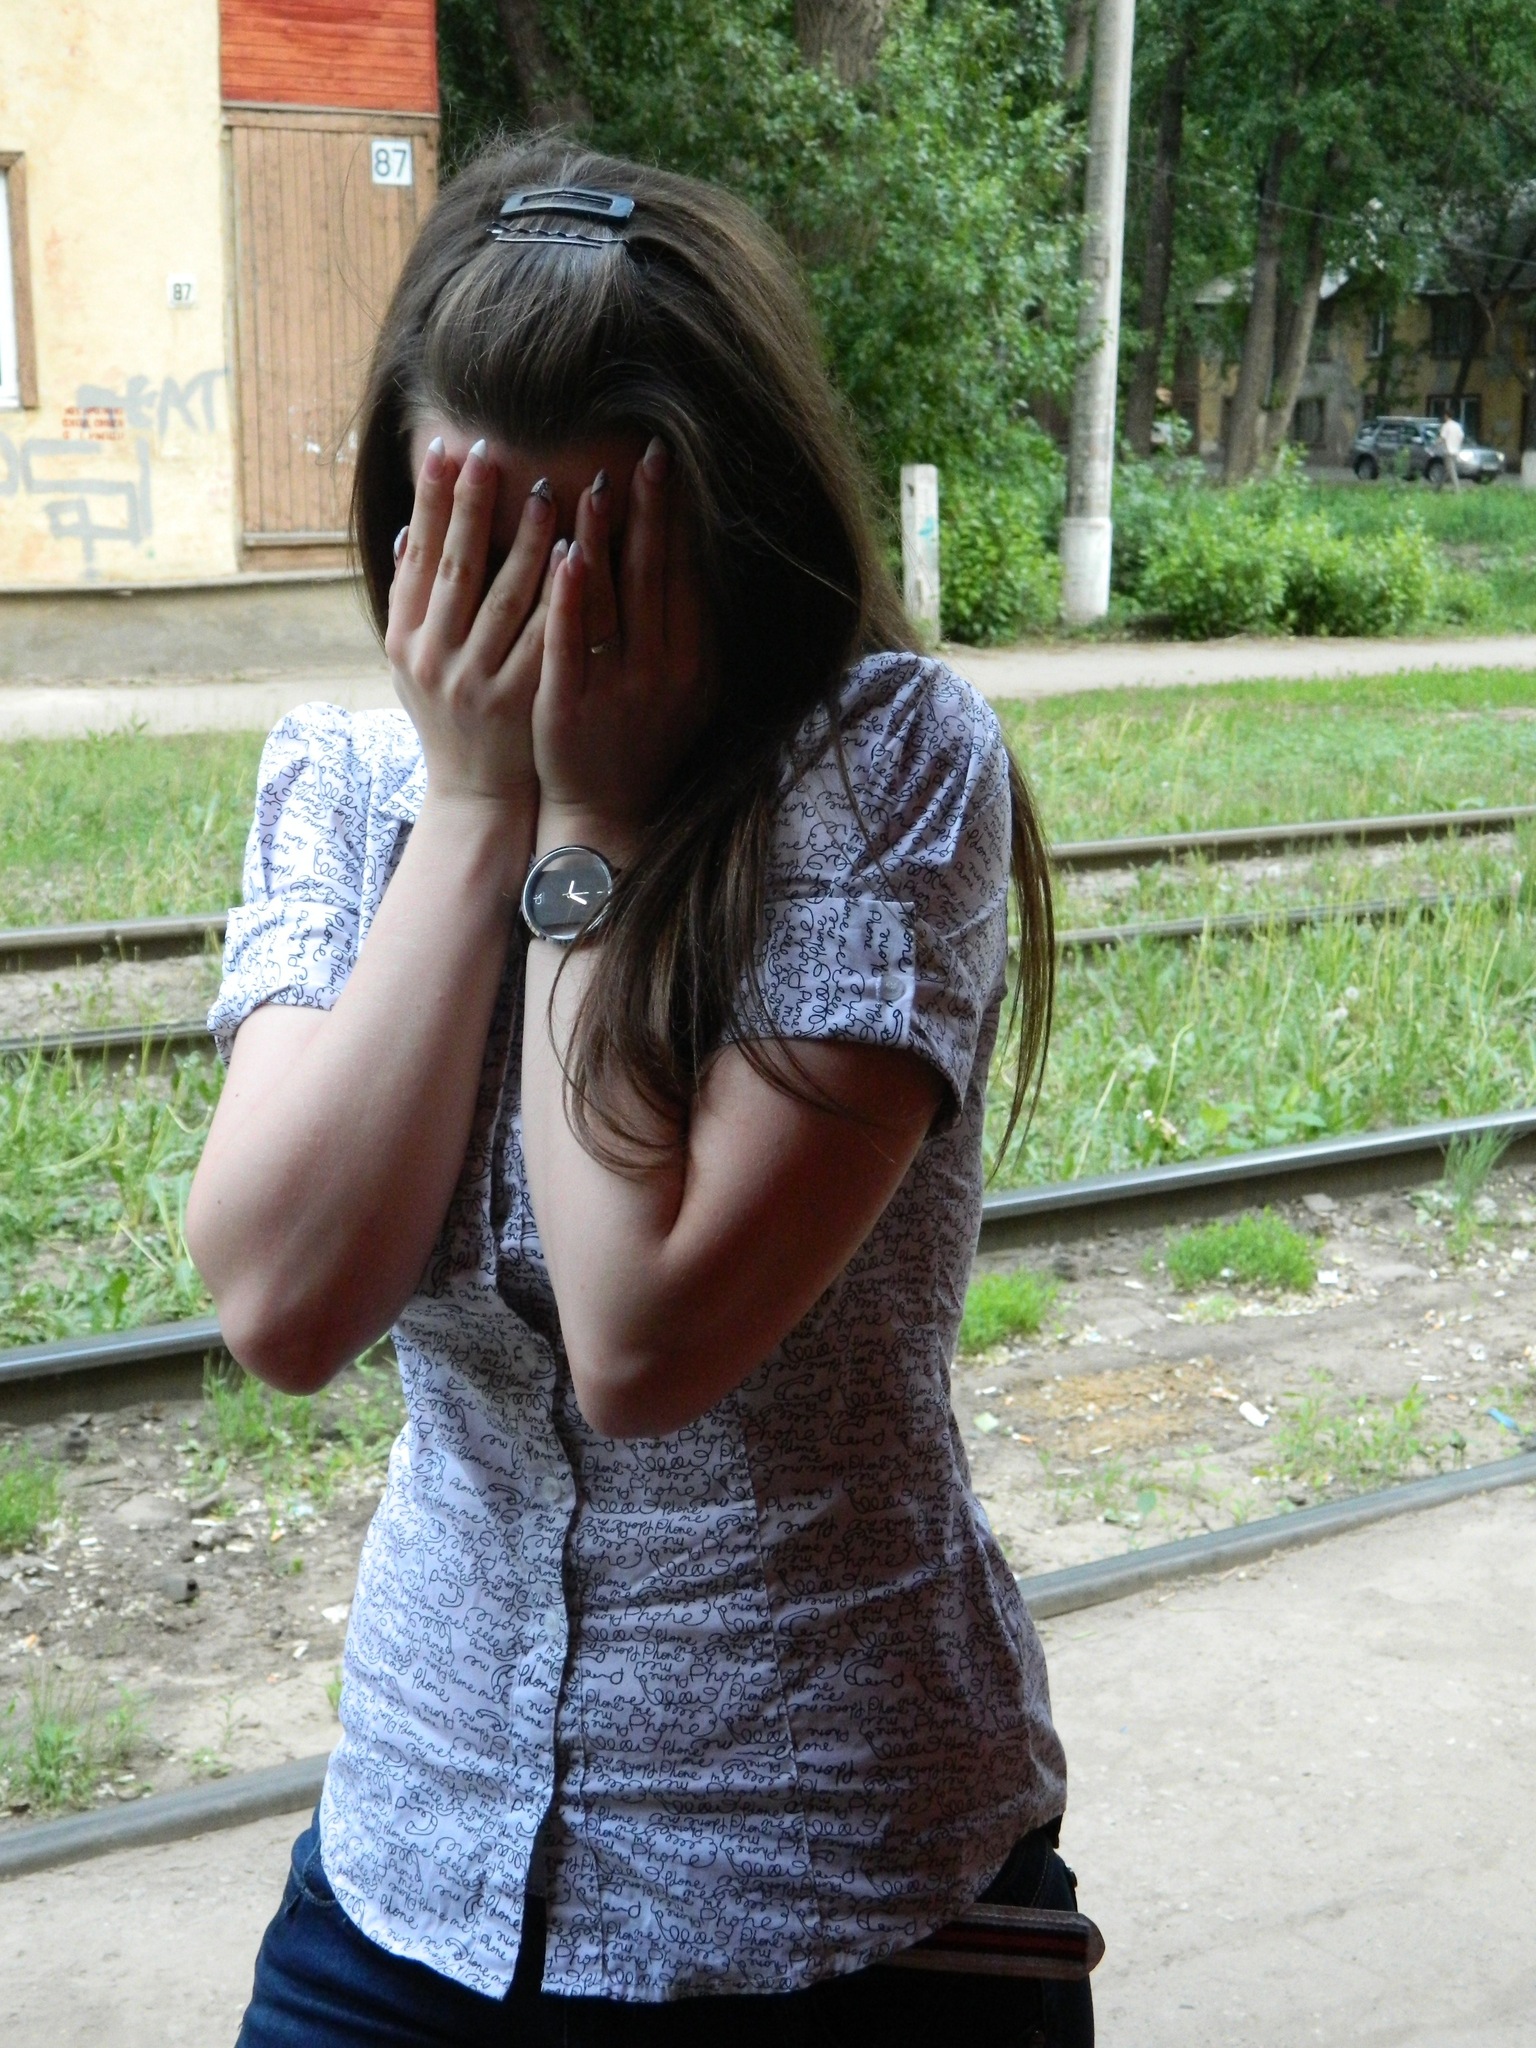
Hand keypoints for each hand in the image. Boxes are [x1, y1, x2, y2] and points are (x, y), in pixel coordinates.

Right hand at [385, 436, 558, 809]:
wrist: (477, 795)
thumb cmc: (452, 717)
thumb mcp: (414, 662)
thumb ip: (413, 598)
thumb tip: (408, 528)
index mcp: (406, 640)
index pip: (418, 557)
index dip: (433, 502)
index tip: (449, 449)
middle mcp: (435, 659)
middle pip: (457, 569)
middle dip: (474, 505)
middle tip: (494, 450)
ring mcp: (478, 683)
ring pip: (504, 599)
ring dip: (525, 542)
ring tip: (546, 491)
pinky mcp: (521, 702)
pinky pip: (545, 639)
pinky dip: (559, 596)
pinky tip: (577, 557)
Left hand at [533, 439, 711, 854]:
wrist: (606, 813)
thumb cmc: (643, 740)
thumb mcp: (686, 689)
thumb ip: (690, 629)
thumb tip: (695, 557)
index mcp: (693, 661)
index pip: (684, 575)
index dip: (677, 519)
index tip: (668, 466)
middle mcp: (662, 671)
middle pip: (655, 576)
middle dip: (651, 511)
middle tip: (648, 453)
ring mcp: (617, 689)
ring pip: (612, 601)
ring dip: (604, 539)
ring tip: (596, 485)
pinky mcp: (572, 707)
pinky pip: (571, 642)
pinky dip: (570, 597)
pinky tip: (565, 554)